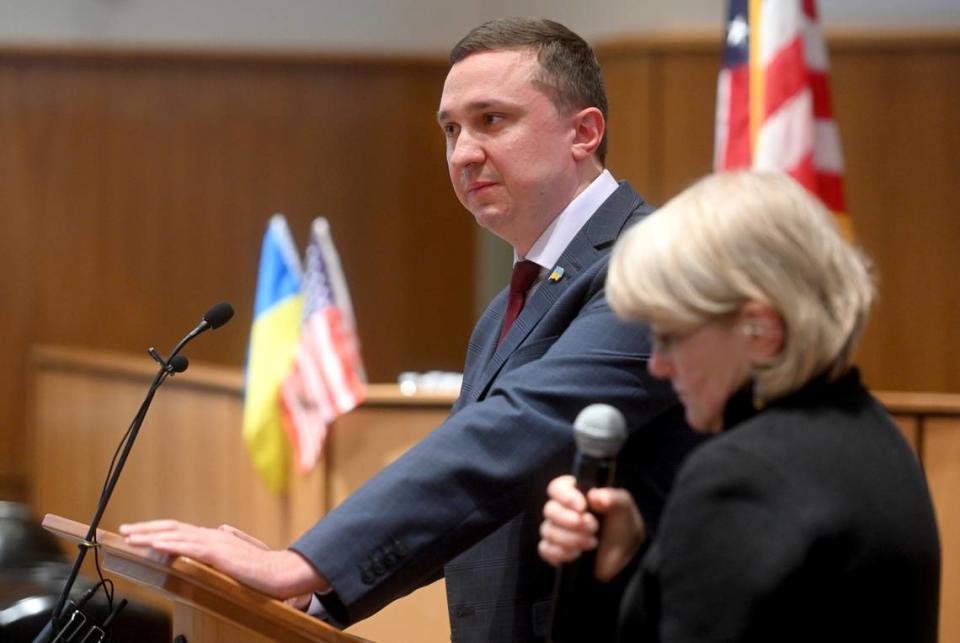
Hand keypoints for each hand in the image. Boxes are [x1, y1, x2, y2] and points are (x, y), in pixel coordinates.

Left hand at [119, 520, 328, 600]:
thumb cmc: (261, 570)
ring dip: (151, 535)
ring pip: (176, 535)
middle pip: (172, 528)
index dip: (157, 529)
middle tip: (125, 530)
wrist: (281, 573)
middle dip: (146, 528)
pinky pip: (190, 548)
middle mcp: (212, 535)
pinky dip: (171, 545)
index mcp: (214, 537)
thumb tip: (217, 533)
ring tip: (131, 537)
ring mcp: (215, 543)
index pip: (179, 530)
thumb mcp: (236, 557)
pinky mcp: (219, 554)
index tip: (137, 532)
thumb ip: (224, 545)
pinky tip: (156, 545)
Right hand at [538, 475, 645, 581]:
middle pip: (549, 509)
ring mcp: (557, 531)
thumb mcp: (625, 511)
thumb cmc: (623, 530)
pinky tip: (577, 555)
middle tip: (593, 528)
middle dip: (570, 521)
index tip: (582, 507)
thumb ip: (614, 498)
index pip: (557, 487)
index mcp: (577, 494)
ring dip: (570, 538)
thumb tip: (595, 495)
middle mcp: (564, 511)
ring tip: (592, 543)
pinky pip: (545, 549)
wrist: (625, 561)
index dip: (565, 496)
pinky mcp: (555, 551)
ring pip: (548, 530)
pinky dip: (560, 553)